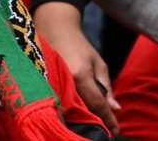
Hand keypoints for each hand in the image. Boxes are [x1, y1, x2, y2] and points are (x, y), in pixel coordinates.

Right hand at [35, 3, 120, 133]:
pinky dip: (68, 109)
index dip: (108, 120)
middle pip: (82, 110)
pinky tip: (74, 112)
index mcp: (81, 75)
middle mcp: (64, 80)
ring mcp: (51, 81)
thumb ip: (107, 87)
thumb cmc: (78, 45)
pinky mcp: (42, 81)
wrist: (53, 27)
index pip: (97, 104)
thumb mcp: (99, 63)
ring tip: (91, 122)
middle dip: (95, 121)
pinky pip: (58, 101)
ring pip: (69, 108)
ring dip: (81, 117)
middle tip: (105, 128)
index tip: (115, 131)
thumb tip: (115, 109)